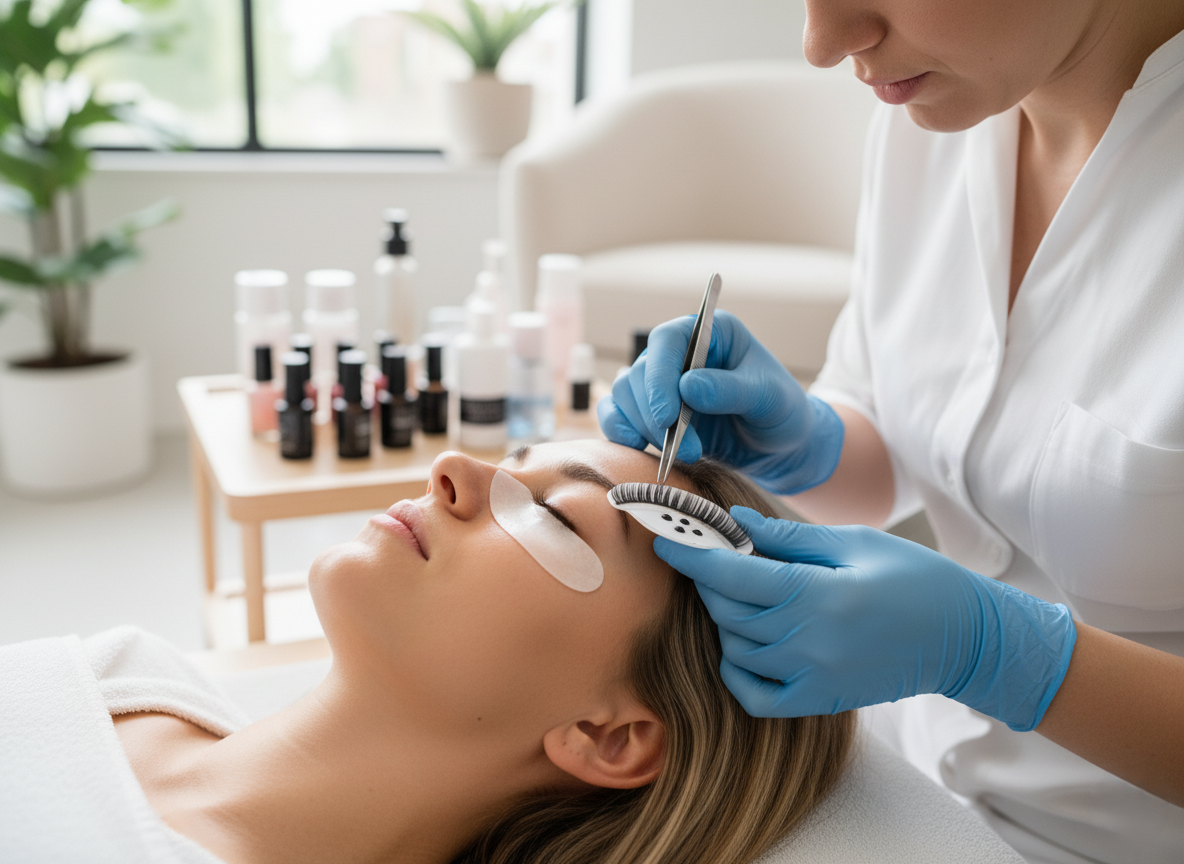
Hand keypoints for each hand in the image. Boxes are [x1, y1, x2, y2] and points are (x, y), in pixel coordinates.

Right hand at [597, 311, 843, 493]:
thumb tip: (688, 387)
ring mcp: (661, 383)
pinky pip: (618, 415)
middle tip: (685, 449)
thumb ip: (732, 390)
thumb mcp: (769, 398)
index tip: (667, 416)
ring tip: (679, 455)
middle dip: (654, 415)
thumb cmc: (781, 412)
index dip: (659, 376)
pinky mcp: (651, 412)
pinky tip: (637, 449)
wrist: (780, 447)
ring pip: (624, 395)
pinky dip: (620, 432)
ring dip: (642, 428)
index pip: (668, 341)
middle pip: (639, 372)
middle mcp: (679, 353)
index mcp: (709, 333)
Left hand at [654, 508, 1076, 731]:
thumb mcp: (854, 542)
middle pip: (729, 612)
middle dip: (710, 582)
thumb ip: (788, 538)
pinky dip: (737, 670)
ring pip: (736, 648)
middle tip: (710, 557)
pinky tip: (746, 644)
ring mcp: (813, 676)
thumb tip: (734, 522)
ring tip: (742, 594)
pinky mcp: (820, 700)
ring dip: (725, 619)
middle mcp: (810, 641)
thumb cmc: (914, 578)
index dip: (694, 556)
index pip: (734, 575)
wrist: (965, 637)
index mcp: (819, 594)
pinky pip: (755, 694)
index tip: (666, 539)